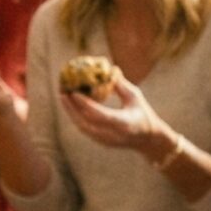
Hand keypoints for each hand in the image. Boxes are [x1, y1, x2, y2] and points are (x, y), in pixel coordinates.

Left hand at [61, 79, 177, 158]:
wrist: (147, 139)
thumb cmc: (143, 113)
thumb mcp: (135, 97)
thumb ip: (121, 85)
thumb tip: (110, 68)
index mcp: (123, 123)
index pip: (99, 115)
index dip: (85, 104)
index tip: (73, 93)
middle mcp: (112, 135)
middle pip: (85, 123)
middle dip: (71, 108)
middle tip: (62, 92)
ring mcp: (105, 140)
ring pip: (82, 127)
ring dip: (71, 112)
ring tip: (63, 97)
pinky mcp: (101, 142)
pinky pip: (85, 129)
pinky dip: (76, 117)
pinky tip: (70, 105)